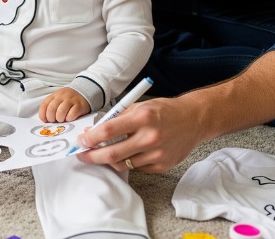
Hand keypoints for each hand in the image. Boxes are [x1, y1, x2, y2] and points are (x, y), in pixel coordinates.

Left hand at [39, 87, 90, 122]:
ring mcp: (70, 100)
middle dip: (51, 118)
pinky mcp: (79, 105)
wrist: (83, 92)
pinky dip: (69, 118)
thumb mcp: (58, 99)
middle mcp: (61, 96)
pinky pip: (72, 114)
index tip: (45, 120)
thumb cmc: (68, 99)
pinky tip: (69, 118)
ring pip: (61, 112)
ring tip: (62, 120)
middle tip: (54, 121)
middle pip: (51, 109)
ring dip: (60, 119)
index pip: (44, 105)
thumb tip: (46, 120)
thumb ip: (51, 106)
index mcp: (54, 95)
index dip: (42, 114)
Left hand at [73, 96, 202, 172]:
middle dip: (91, 156)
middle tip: (82, 155)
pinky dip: (127, 161)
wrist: (193, 120)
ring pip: (122, 164)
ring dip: (108, 160)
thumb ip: (118, 118)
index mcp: (142, 118)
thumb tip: (94, 131)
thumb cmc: (163, 111)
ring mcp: (157, 154)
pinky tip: (126, 153)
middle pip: (112, 154)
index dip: (90, 138)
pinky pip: (136, 168)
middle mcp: (150, 137)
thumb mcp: (139, 106)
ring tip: (101, 153)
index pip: (108, 131)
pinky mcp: (162, 165)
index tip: (81, 141)